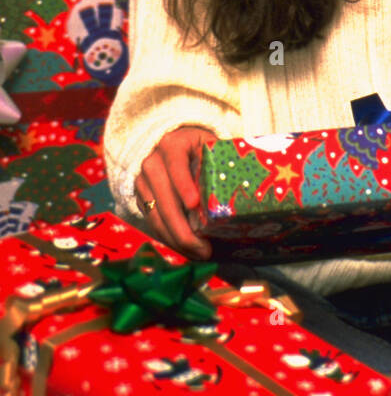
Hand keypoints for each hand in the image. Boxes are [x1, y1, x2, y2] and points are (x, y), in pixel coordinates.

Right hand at [134, 125, 216, 259]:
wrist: (171, 142)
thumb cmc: (198, 147)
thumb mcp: (209, 145)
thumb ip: (220, 160)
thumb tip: (244, 183)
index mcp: (172, 145)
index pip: (176, 165)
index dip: (184, 185)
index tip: (195, 204)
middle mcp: (152, 163)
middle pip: (164, 199)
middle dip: (183, 228)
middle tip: (204, 248)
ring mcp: (143, 182)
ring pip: (156, 216)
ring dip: (177, 239)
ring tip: (199, 253)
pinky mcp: (141, 199)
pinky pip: (153, 223)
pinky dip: (170, 238)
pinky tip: (187, 249)